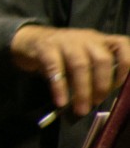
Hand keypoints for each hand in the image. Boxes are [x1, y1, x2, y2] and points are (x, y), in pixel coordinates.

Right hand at [11, 25, 129, 115]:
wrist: (28, 40)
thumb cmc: (61, 55)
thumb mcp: (83, 59)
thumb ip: (95, 73)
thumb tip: (103, 99)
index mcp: (99, 41)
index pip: (122, 46)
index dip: (125, 67)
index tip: (119, 87)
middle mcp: (86, 38)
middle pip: (102, 59)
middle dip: (102, 85)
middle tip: (97, 102)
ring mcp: (65, 41)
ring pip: (80, 65)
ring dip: (82, 90)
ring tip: (80, 109)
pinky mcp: (46, 48)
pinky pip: (55, 68)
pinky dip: (59, 87)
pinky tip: (60, 101)